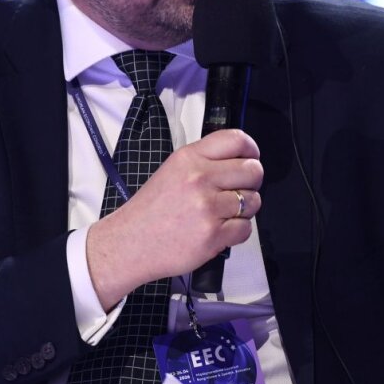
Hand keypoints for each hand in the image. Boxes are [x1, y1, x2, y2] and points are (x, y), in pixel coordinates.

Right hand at [86, 128, 263, 308]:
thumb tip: (241, 160)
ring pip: (253, 201)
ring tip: (223, 214)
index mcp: (189, 158)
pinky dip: (237, 231)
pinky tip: (219, 230)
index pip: (236, 140)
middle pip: (253, 171)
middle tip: (238, 191)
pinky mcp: (213, 235)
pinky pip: (246, 228)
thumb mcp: (172, 170)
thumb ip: (204, 161)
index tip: (250, 159)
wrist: (130, 243)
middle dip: (252, 182)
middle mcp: (200, 178)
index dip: (251, 150)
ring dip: (245, 209)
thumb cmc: (152, 209)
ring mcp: (207, 207)